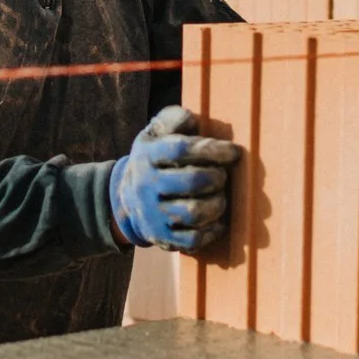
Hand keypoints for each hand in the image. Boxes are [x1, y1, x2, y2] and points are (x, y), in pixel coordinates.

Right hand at [107, 105, 242, 253]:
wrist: (125, 199)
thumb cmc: (155, 159)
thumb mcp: (156, 132)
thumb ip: (174, 120)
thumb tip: (192, 120)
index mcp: (146, 155)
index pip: (181, 149)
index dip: (212, 149)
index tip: (233, 151)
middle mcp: (146, 186)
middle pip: (192, 181)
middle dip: (217, 177)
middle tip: (222, 176)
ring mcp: (153, 215)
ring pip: (195, 212)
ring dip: (217, 204)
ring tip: (220, 196)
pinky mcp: (162, 238)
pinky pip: (194, 239)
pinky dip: (213, 230)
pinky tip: (217, 219)